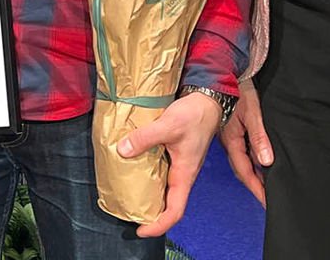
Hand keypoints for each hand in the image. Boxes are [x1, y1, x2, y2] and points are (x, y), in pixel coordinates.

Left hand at [117, 91, 223, 236]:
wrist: (206, 101)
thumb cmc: (194, 115)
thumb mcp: (168, 125)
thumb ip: (145, 137)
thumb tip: (123, 150)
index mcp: (185, 175)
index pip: (175, 211)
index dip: (159, 225)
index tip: (142, 229)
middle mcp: (183, 174)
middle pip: (168, 204)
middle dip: (151, 215)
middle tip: (130, 215)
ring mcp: (180, 166)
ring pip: (165, 190)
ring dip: (150, 196)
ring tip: (129, 196)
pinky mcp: (175, 156)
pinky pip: (162, 174)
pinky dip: (149, 178)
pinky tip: (135, 170)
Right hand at [219, 78, 271, 204]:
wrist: (225, 71)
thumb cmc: (239, 89)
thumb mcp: (253, 113)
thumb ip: (259, 137)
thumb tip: (266, 161)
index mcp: (232, 140)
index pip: (245, 171)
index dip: (256, 188)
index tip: (266, 201)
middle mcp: (228, 141)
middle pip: (242, 169)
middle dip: (255, 185)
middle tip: (268, 198)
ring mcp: (228, 135)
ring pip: (241, 160)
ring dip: (253, 173)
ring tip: (266, 185)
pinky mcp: (231, 129)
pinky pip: (241, 150)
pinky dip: (250, 160)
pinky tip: (259, 162)